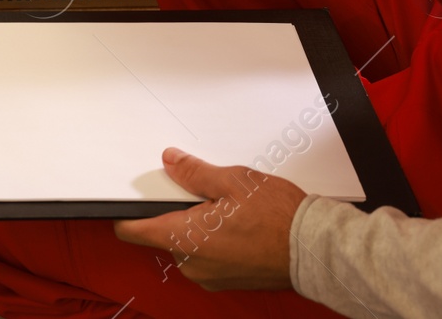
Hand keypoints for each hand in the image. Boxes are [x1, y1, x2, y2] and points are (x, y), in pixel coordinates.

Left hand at [114, 148, 303, 291]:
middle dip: (175, 210)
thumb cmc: (278, 219)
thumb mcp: (232, 180)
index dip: (126, 211)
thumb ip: (193, 172)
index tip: (128, 197)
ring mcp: (209, 275)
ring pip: (187, 243)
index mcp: (183, 238)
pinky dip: (213, 238)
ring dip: (197, 224)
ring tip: (226, 206)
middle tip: (200, 190)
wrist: (315, 250)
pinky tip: (236, 223)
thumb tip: (170, 162)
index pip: (132, 230)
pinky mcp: (226, 279)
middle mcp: (191, 263)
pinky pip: (207, 255)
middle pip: (163, 232)